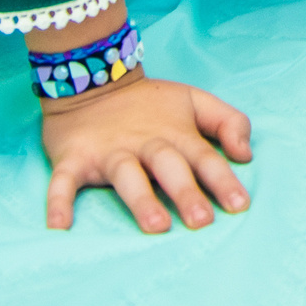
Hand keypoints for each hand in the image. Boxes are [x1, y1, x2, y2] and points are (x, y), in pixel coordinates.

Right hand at [41, 73, 252, 231]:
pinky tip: (59, 227)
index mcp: (175, 133)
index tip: (239, 205)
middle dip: (185, 192)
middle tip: (201, 221)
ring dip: (140, 200)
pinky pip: (64, 181)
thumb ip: (228, 122)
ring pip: (126, 175)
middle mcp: (144, 143)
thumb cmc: (150, 103)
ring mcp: (108, 151)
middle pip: (168, 167)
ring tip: (155, 226)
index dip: (222, 180)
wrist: (91, 78)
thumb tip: (246, 155)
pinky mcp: (74, 158)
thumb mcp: (195, 101)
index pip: (204, 157)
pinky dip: (58, 201)